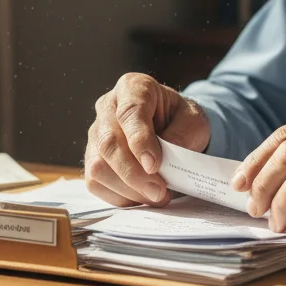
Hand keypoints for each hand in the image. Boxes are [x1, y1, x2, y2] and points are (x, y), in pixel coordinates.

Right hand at [84, 73, 211, 206]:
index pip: (130, 113)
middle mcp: (108, 107)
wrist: (172, 126)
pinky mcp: (92, 157)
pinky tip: (140, 197)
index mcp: (133, 87)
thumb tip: (162, 163)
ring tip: (155, 196)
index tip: (155, 165)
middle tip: (159, 192)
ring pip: (98, 166)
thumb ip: (182, 136)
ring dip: (127, 189)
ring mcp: (96, 133)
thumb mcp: (193, 121)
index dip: (140, 141)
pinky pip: (95, 182)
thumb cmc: (181, 119)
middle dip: (134, 173)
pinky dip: (119, 196)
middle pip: (109, 143)